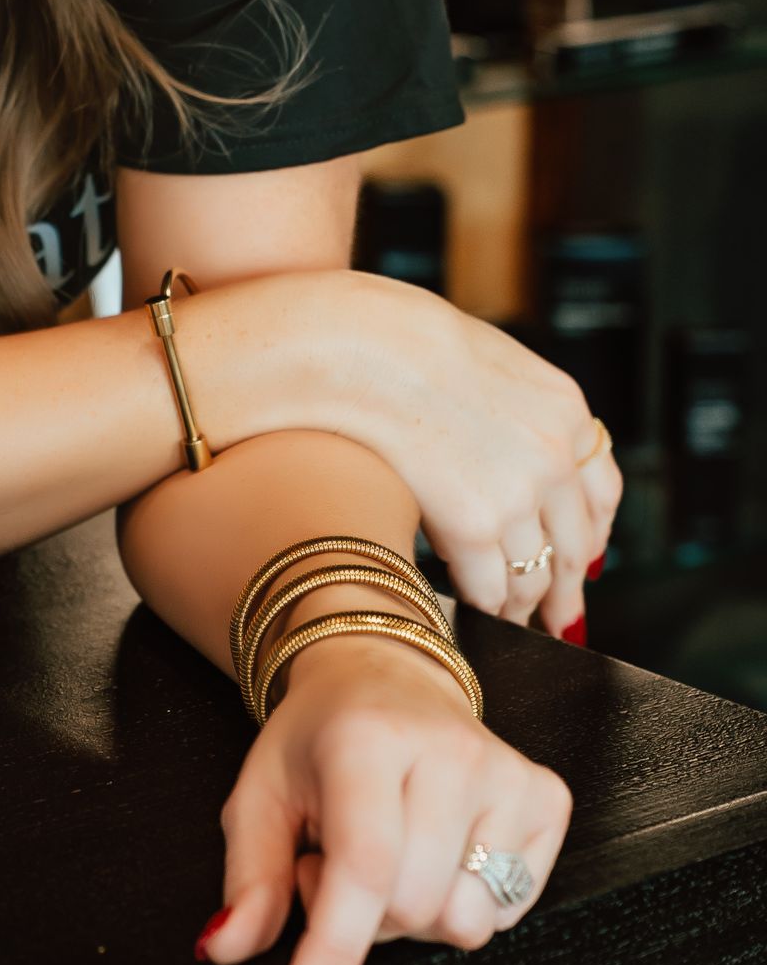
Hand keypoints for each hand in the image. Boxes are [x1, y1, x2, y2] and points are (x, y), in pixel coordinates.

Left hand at [195, 634, 573, 964]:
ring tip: (391, 852)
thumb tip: (225, 949)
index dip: (332, 955)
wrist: (386, 675)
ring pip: (464, 921)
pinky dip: (465, 902)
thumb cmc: (319, 742)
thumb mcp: (261, 795)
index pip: (361, 869)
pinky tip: (440, 850)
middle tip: (340, 859)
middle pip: (412, 909)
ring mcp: (508, 772)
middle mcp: (448, 750)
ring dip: (415, 914)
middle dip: (365, 916)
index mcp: (366, 739)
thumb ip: (248, 880)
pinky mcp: (548, 796)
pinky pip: (510, 911)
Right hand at [283, 270, 621, 628]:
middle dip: (568, 590)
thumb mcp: (487, 361)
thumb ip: (516, 409)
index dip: (594, 536)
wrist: (362, 346)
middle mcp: (555, 455)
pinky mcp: (474, 525)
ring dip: (523, 606)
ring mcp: (518, 493)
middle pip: (575, 546)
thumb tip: (506, 451)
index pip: (602, 492)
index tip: (587, 563)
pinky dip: (484, 607)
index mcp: (566, 409)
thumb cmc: (400, 341)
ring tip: (512, 623)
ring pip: (534, 575)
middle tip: (563, 620)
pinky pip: (490, 587)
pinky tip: (474, 614)